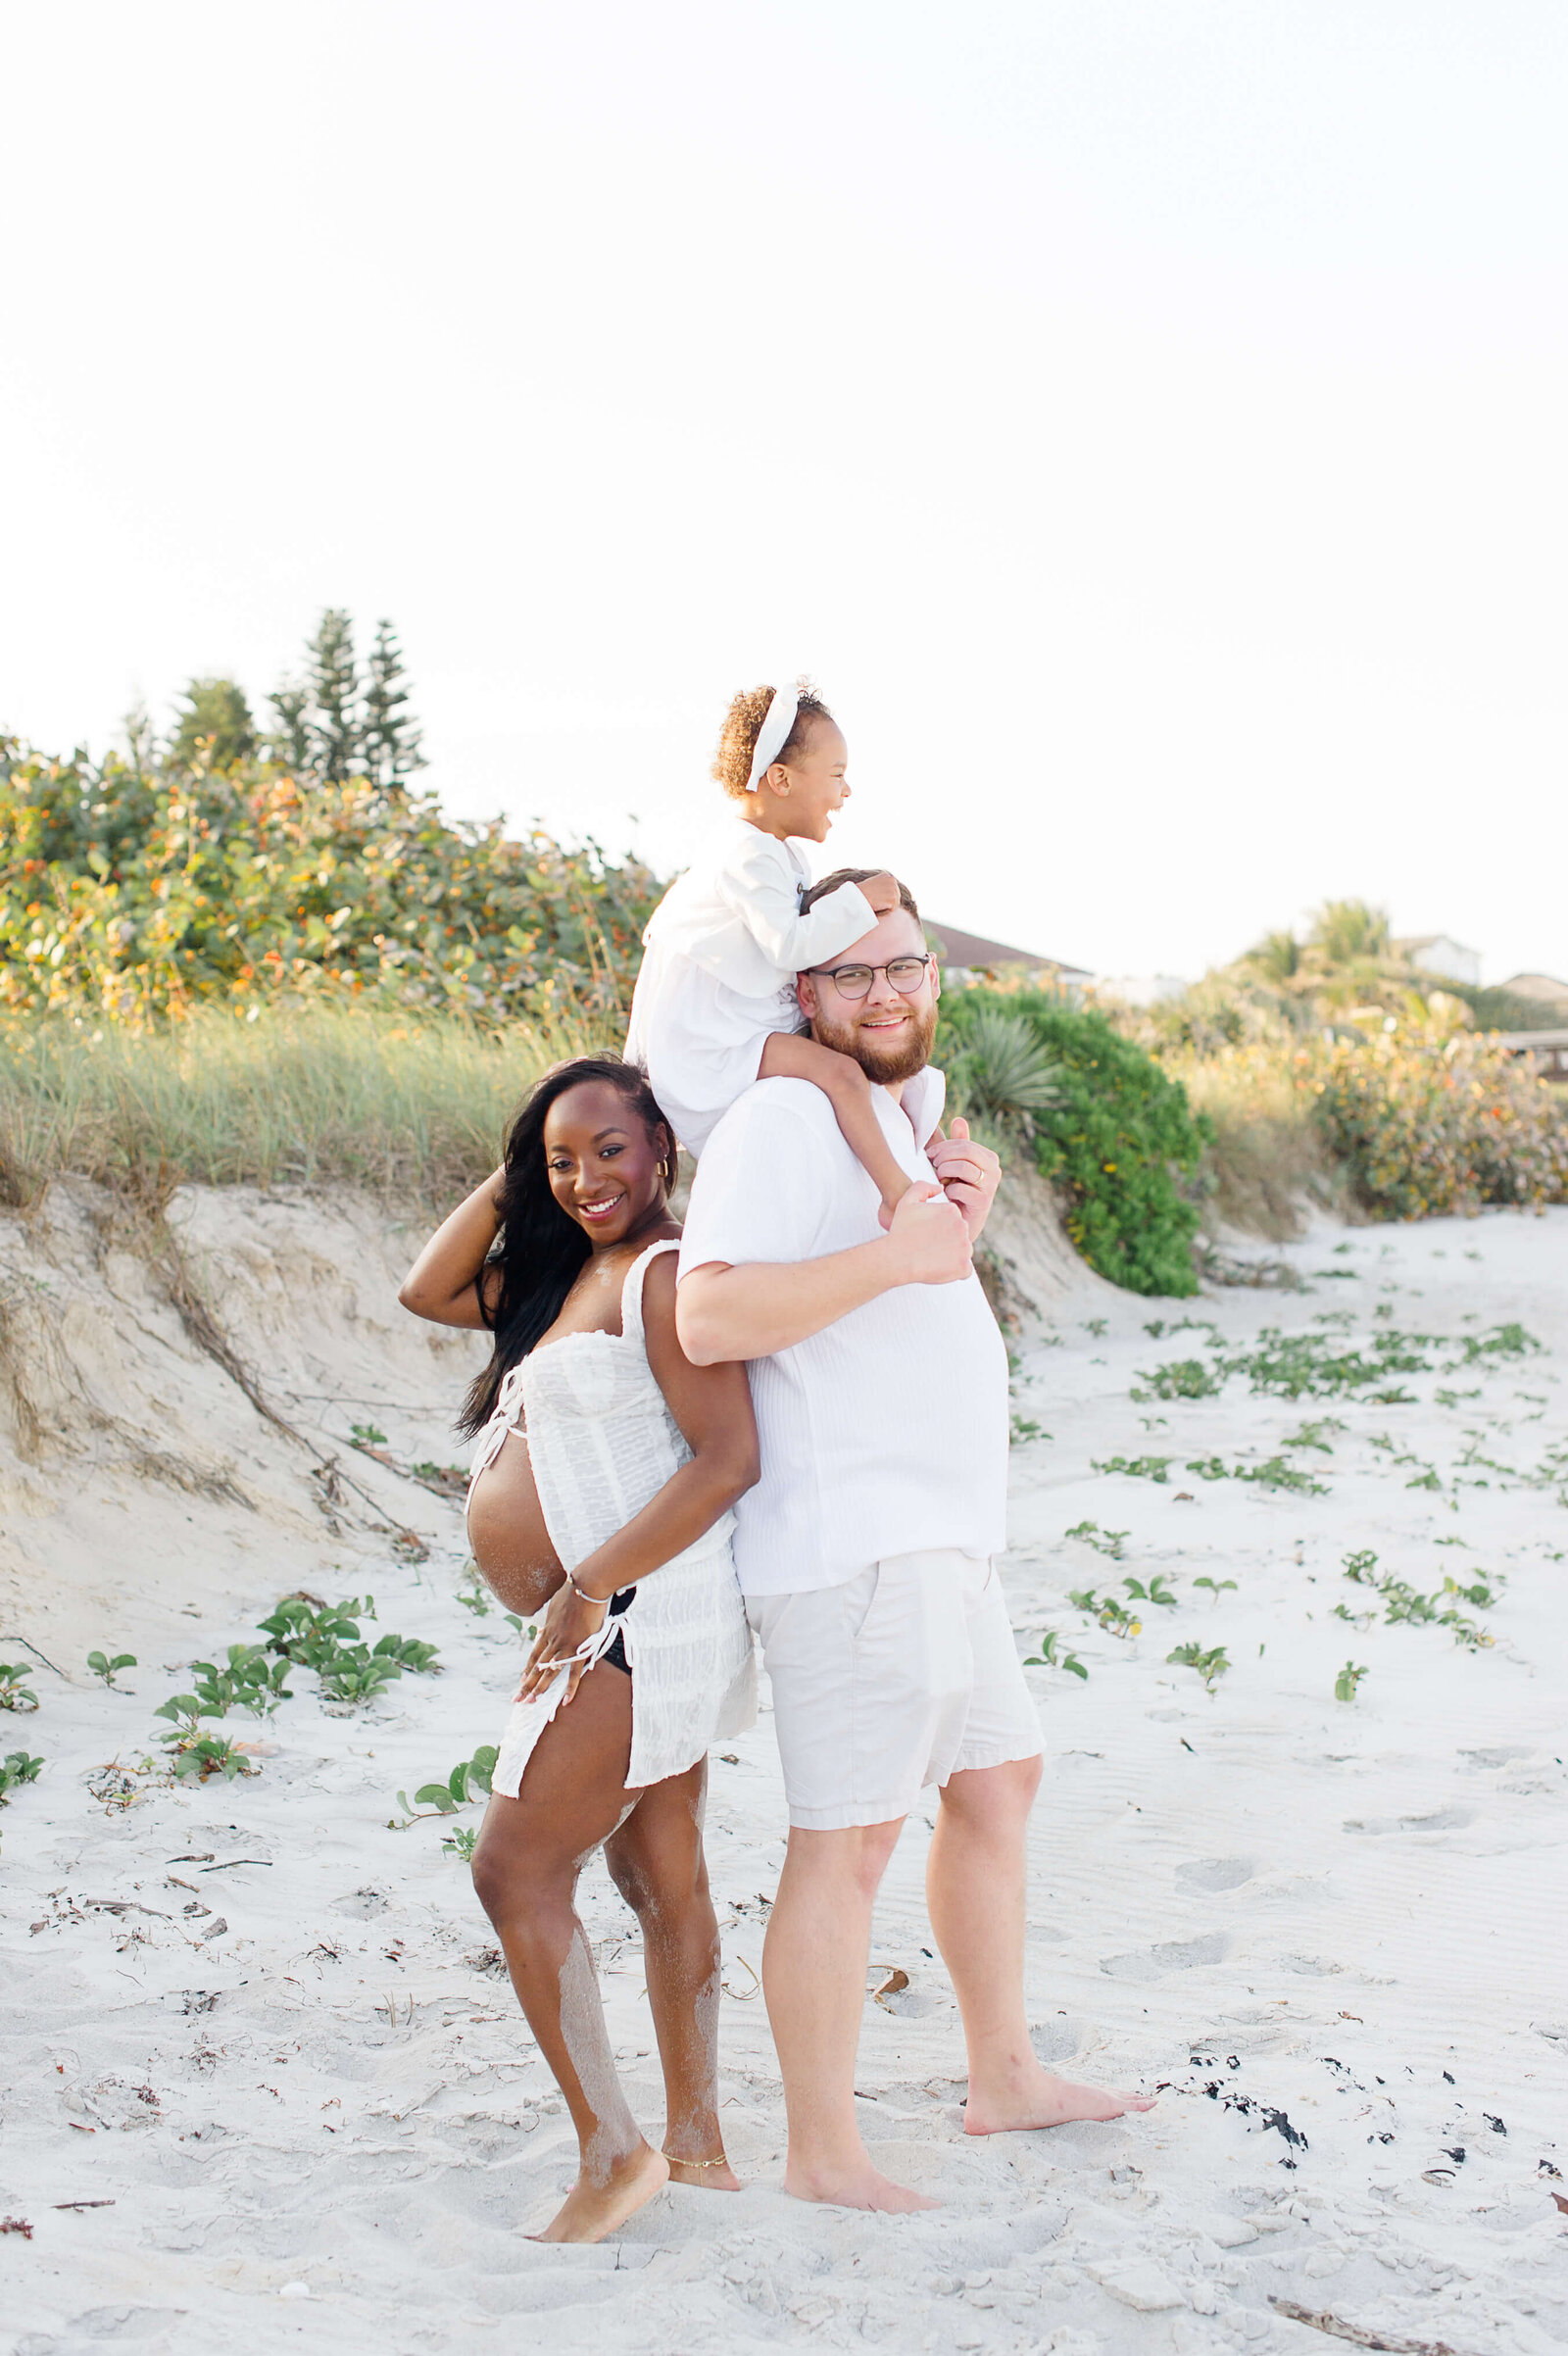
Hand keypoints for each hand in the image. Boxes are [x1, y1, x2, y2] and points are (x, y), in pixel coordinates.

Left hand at [516, 1577, 607, 1707]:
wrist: (586, 1587)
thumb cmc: (573, 1592)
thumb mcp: (554, 1605)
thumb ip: (551, 1619)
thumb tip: (546, 1625)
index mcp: (547, 1631)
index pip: (533, 1654)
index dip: (527, 1669)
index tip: (522, 1680)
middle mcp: (553, 1641)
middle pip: (536, 1667)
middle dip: (527, 1685)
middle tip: (517, 1699)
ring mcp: (565, 1646)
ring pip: (549, 1672)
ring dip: (540, 1689)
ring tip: (531, 1702)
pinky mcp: (580, 1649)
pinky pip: (574, 1673)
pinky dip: (570, 1688)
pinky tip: (565, 1701)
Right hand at [858, 869, 899, 914]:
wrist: (857, 897)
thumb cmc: (860, 893)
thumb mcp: (871, 885)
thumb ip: (880, 886)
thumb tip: (885, 893)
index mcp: (886, 876)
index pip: (892, 889)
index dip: (885, 896)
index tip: (875, 897)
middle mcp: (892, 880)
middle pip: (896, 896)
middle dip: (888, 901)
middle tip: (876, 901)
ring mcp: (893, 888)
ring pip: (895, 902)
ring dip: (887, 906)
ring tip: (876, 903)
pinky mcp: (893, 897)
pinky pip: (893, 908)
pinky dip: (886, 910)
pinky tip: (878, 906)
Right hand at [885, 1180, 972, 1285]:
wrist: (897, 1257)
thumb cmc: (901, 1230)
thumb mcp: (907, 1201)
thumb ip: (923, 1187)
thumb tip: (940, 1187)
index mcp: (952, 1210)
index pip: (951, 1220)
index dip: (937, 1228)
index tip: (925, 1234)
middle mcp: (963, 1226)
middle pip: (958, 1235)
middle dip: (946, 1240)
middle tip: (927, 1247)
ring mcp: (965, 1247)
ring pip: (962, 1251)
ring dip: (951, 1255)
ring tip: (932, 1257)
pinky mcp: (964, 1266)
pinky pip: (965, 1269)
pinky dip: (955, 1271)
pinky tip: (939, 1267)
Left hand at [926, 1117, 1000, 1240]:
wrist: (958, 1224)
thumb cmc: (955, 1192)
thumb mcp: (954, 1165)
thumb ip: (957, 1144)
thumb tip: (959, 1120)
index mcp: (989, 1158)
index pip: (963, 1143)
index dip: (942, 1147)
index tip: (929, 1155)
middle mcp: (994, 1170)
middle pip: (965, 1151)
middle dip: (943, 1157)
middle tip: (933, 1167)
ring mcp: (991, 1187)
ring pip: (963, 1167)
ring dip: (944, 1172)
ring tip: (939, 1180)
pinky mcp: (983, 1203)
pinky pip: (960, 1189)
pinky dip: (947, 1191)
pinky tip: (945, 1195)